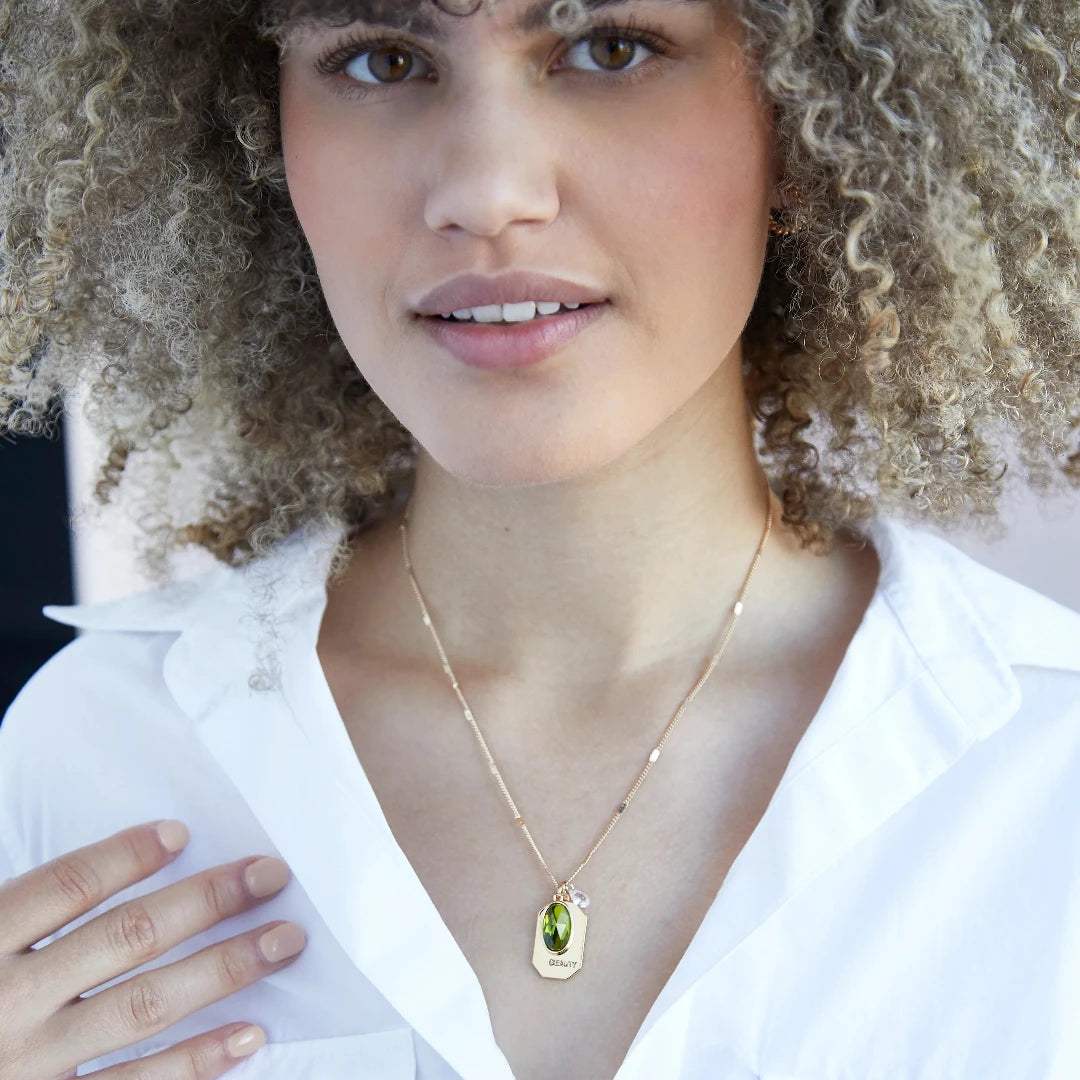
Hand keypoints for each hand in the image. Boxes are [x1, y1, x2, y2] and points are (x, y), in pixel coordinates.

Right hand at [0, 819, 306, 1078]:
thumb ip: (22, 908)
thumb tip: (113, 863)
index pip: (67, 887)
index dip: (128, 856)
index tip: (182, 834)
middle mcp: (9, 1004)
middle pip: (126, 938)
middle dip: (208, 902)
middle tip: (271, 876)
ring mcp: (32, 1067)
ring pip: (144, 1007)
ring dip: (224, 970)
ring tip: (283, 941)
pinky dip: (197, 1064)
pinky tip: (250, 1035)